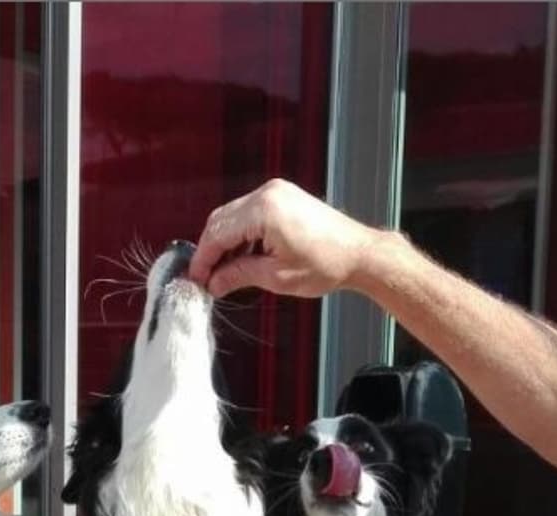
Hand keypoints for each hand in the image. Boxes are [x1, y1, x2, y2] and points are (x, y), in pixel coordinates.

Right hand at [189, 179, 384, 298]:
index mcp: (264, 211)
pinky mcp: (283, 196)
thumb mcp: (276, 277)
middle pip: (221, 220)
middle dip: (211, 250)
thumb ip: (239, 275)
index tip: (196, 278)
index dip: (203, 259)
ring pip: (233, 215)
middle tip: (206, 277)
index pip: (218, 233)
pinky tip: (242, 256)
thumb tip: (215, 282)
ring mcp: (276, 192)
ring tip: (224, 272)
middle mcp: (267, 194)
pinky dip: (241, 232)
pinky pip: (249, 212)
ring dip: (225, 241)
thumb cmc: (327, 264)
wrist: (359, 253)